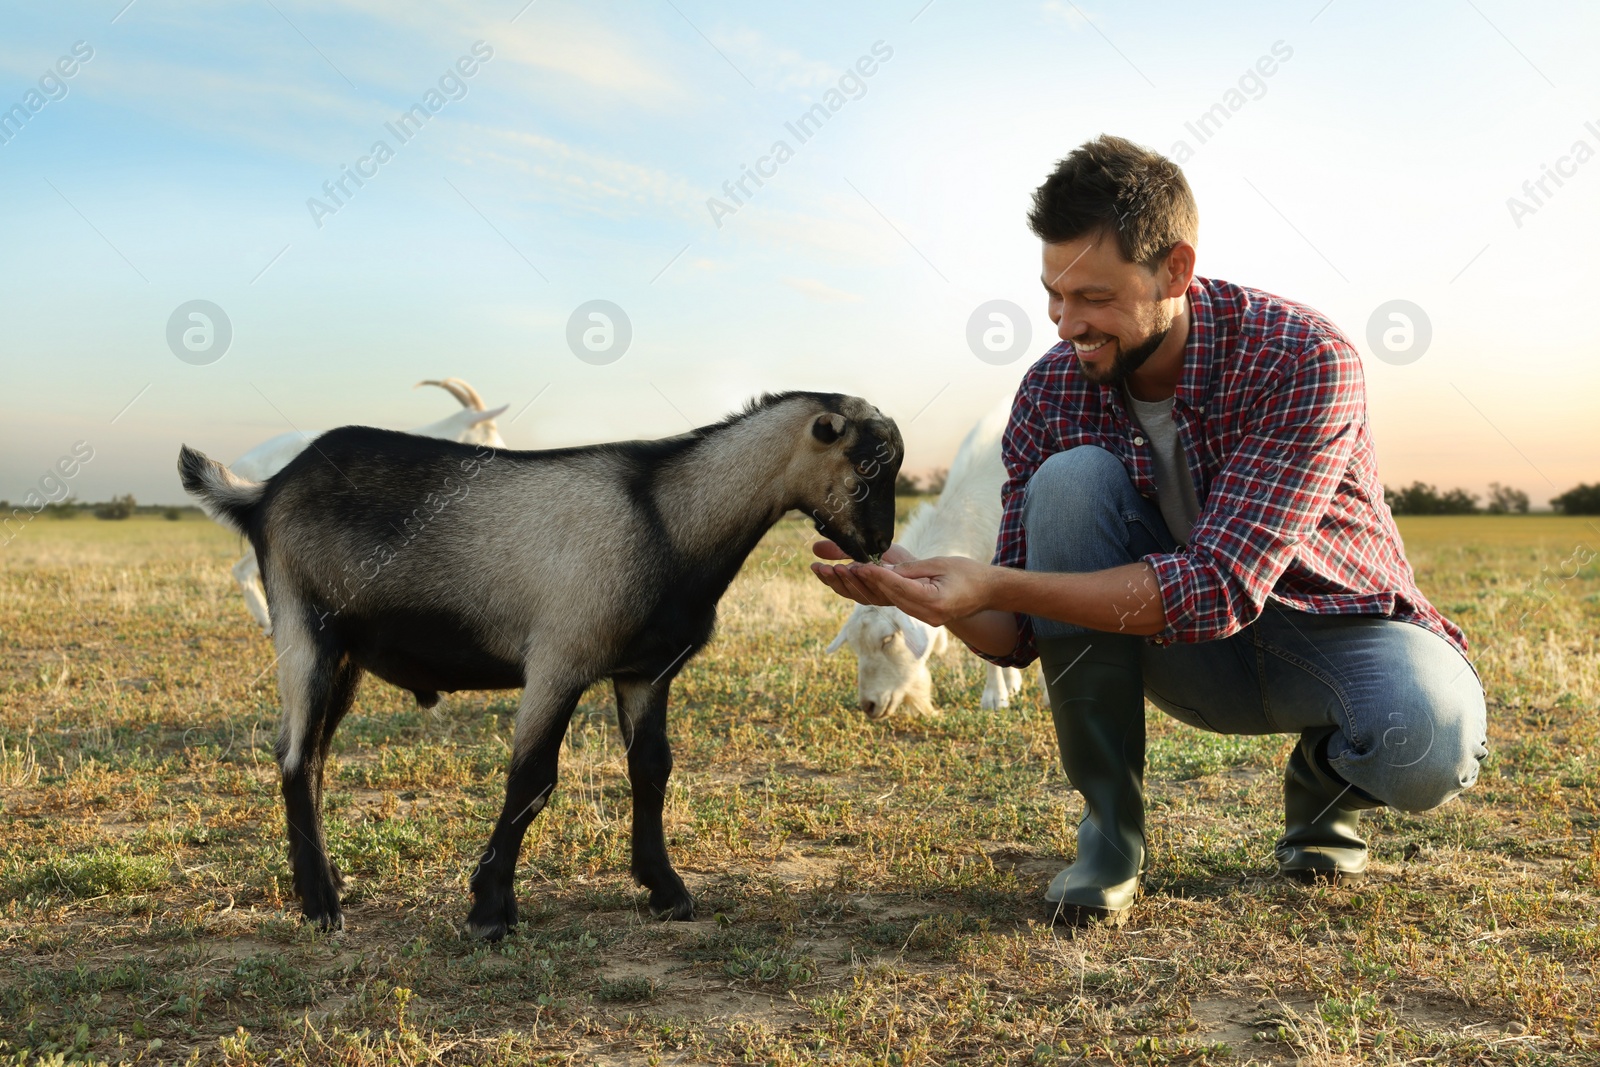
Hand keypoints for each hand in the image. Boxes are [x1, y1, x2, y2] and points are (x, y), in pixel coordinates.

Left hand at [810, 543, 993, 626]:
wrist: (988, 593)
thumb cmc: (969, 574)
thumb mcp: (941, 564)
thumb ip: (912, 569)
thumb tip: (882, 568)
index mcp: (934, 602)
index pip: (897, 587)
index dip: (874, 575)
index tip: (854, 565)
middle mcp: (924, 614)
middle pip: (883, 596)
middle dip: (856, 581)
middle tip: (831, 568)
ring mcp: (919, 616)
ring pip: (881, 601)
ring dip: (854, 587)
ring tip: (828, 572)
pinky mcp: (916, 613)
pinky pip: (888, 602)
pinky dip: (868, 590)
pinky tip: (847, 580)